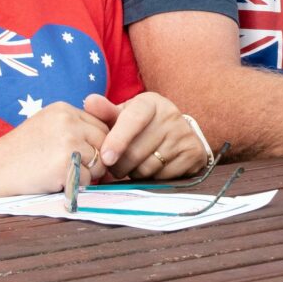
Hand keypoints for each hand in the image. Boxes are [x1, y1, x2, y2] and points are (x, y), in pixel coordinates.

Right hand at [0, 101, 108, 197]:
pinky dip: (77, 187)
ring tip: (61, 174)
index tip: (84, 156)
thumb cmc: (17, 154)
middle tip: (76, 170)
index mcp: (63, 109)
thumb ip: (73, 127)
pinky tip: (55, 182)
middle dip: (97, 159)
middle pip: (105, 141)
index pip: (100, 124)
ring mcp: (68, 141)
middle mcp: (69, 121)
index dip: (96, 144)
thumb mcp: (46, 127)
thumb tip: (107, 140)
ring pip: (100, 162)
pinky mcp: (66, 164)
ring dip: (87, 174)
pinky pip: (89, 179)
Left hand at [87, 93, 206, 180]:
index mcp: (150, 102)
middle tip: (115, 167)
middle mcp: (170, 115)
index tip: (106, 158)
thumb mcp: (124, 116)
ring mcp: (184, 134)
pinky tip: (152, 170)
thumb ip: (105, 112)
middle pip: (136, 152)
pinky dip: (152, 179)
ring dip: (134, 174)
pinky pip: (163, 177)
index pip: (132, 120)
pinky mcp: (193, 153)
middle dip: (119, 165)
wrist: (178, 133)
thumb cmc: (141, 126)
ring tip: (134, 167)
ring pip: (147, 168)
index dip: (117, 140)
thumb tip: (89, 102)